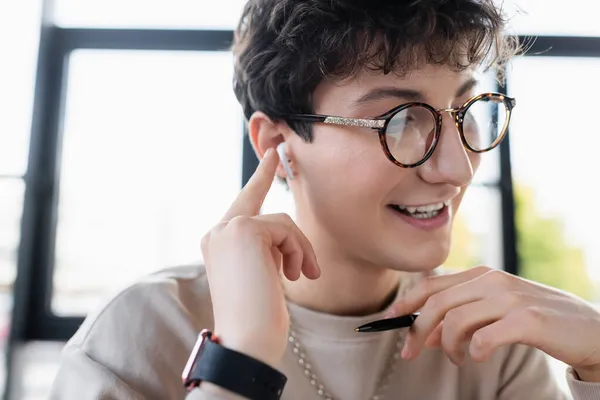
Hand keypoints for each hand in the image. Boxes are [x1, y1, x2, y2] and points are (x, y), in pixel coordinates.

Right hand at [201, 148, 320, 367]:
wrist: (247, 340)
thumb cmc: (257, 318)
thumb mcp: (261, 276)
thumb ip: (265, 250)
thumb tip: (284, 236)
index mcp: (218, 244)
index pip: (241, 205)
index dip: (258, 179)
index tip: (271, 156)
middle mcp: (217, 232)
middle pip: (261, 206)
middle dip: (272, 193)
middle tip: (280, 166)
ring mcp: (228, 229)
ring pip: (281, 221)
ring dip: (299, 250)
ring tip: (300, 278)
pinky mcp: (244, 230)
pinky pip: (286, 228)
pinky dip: (298, 251)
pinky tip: (294, 277)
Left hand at [387, 267, 599, 381]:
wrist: (589, 329)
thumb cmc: (536, 320)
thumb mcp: (494, 311)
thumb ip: (461, 316)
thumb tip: (426, 333)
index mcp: (481, 275)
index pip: (430, 284)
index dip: (404, 302)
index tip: (387, 320)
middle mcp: (492, 281)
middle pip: (436, 303)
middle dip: (416, 331)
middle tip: (411, 353)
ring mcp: (509, 298)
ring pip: (455, 321)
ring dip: (448, 346)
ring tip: (458, 358)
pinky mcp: (526, 320)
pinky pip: (483, 338)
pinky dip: (473, 351)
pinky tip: (478, 356)